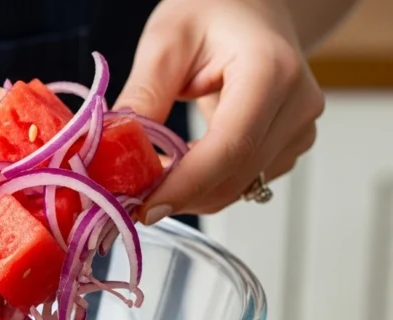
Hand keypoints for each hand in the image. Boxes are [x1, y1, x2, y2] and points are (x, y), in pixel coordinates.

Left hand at [115, 0, 326, 222]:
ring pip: (239, 186)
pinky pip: (244, 181)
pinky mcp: (291, 145)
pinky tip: (180, 167)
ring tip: (149, 176)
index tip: (143, 206)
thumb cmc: (213, 11)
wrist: (254, 7)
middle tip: (127, 197)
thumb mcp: (165, 42)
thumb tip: (113, 149)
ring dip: (190, 193)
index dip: (186, 185)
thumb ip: (143, 95)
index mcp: (270, 71)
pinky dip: (206, 184)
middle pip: (235, 174)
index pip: (230, 146)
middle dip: (179, 195)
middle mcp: (297, 104)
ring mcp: (300, 128)